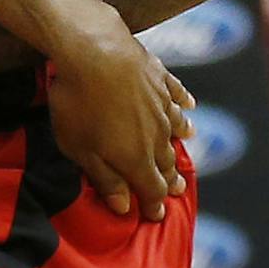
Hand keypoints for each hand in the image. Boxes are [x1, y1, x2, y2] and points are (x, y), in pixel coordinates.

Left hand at [46, 21, 195, 220]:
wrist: (96, 52)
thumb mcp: (80, 149)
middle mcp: (157, 136)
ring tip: (187, 143)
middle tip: (175, 189)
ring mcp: (161, 105)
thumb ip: (105, 178)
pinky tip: (188, 105)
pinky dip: (183, 102)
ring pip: (175, 128)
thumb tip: (125, 207)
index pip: (152, 189)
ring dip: (180, 139)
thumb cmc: (80, 104)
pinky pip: (176, 93)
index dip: (154, 204)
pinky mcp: (159, 77)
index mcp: (137, 159)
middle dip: (170, 178)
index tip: (157, 215)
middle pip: (167, 162)